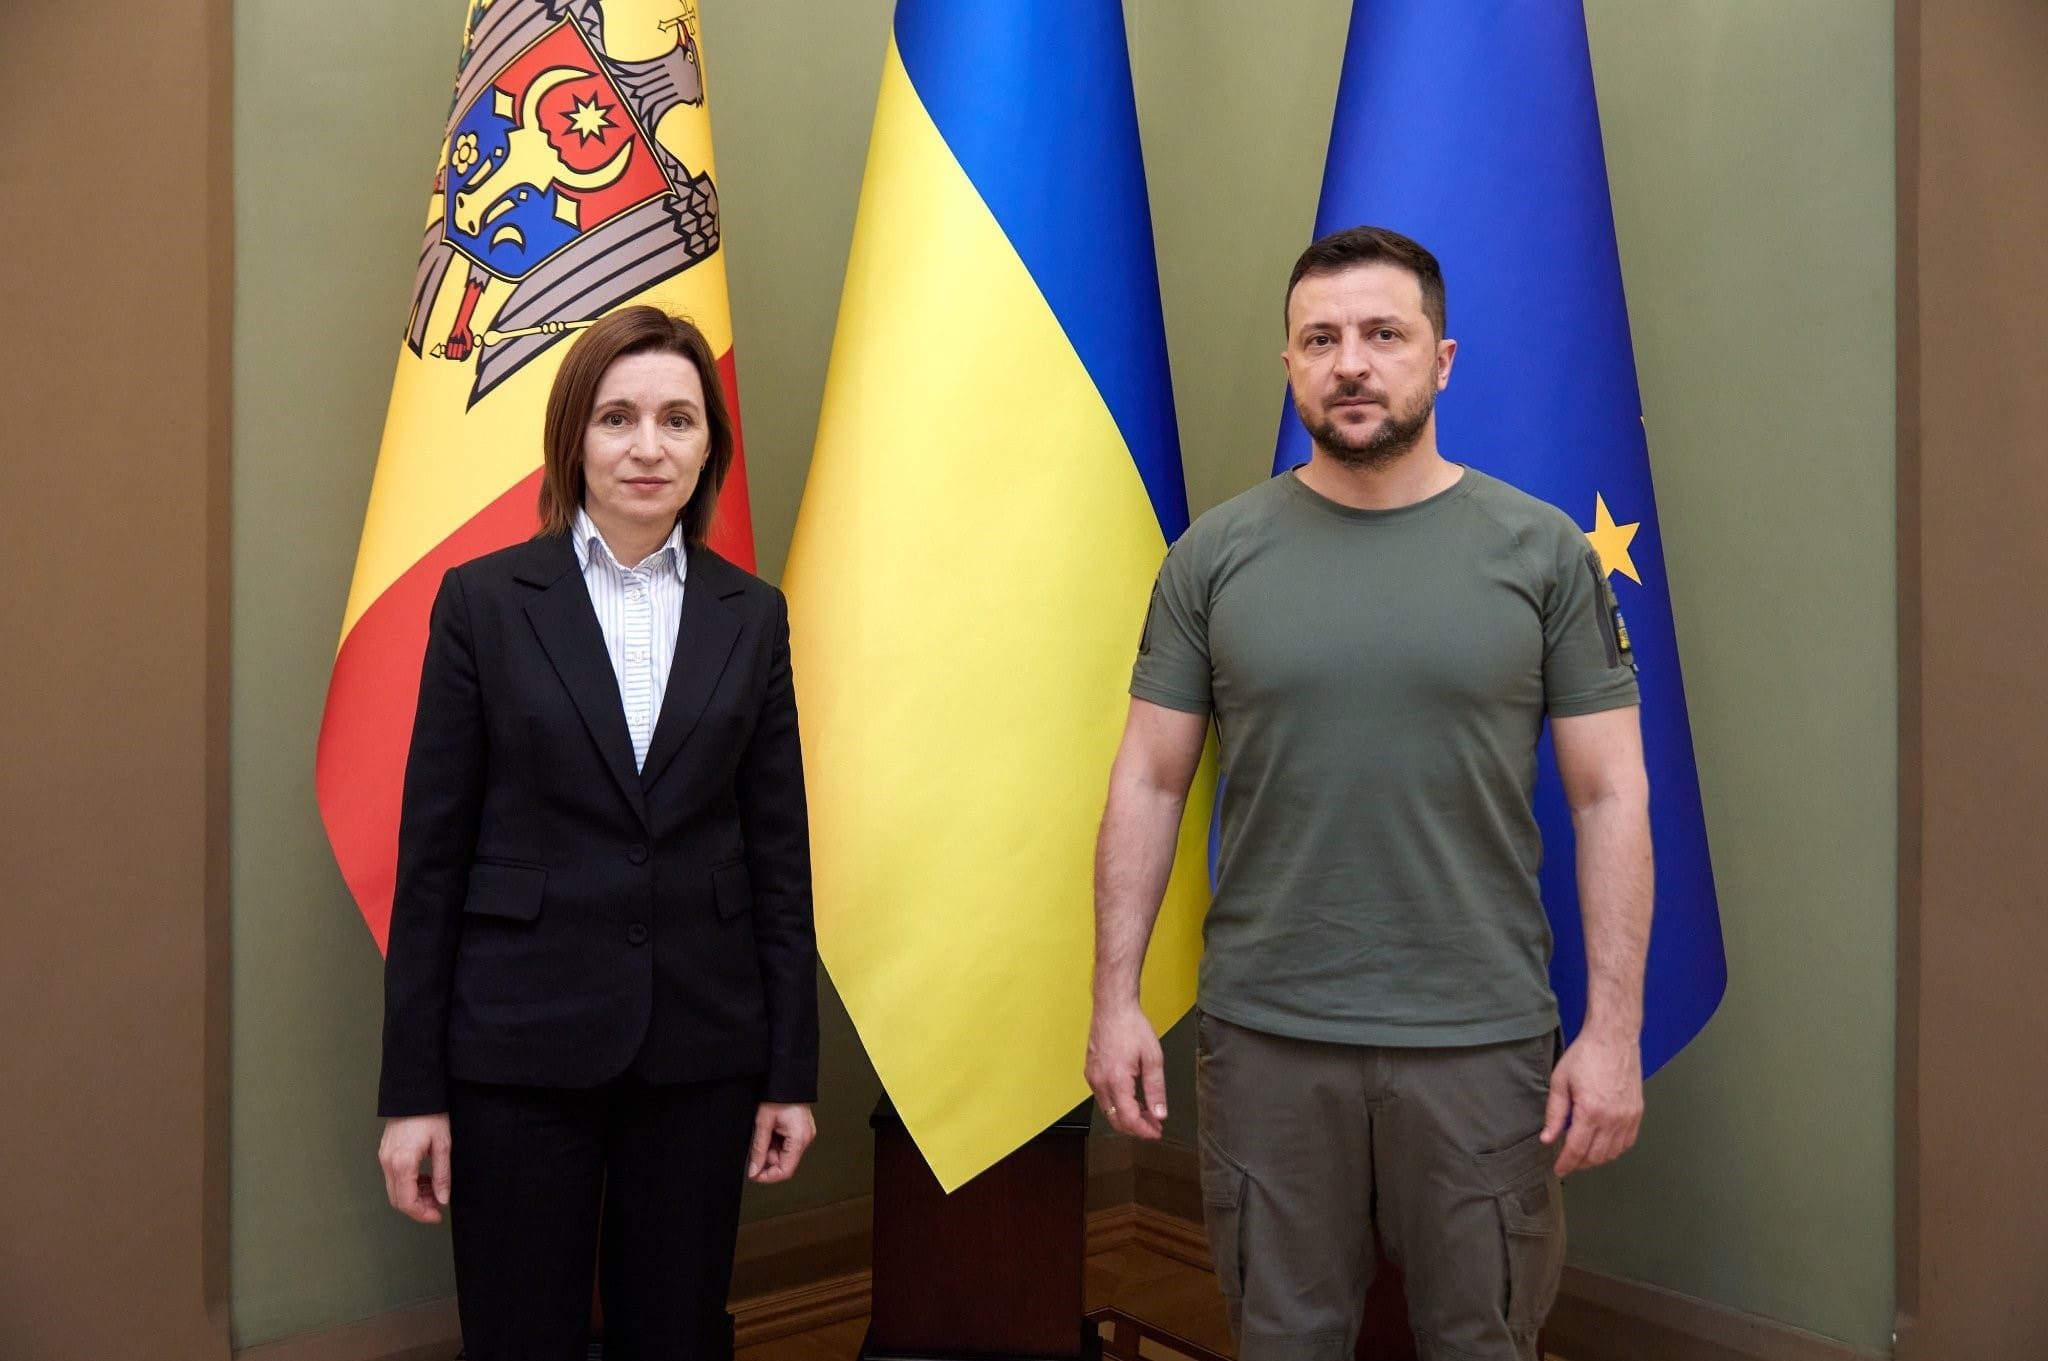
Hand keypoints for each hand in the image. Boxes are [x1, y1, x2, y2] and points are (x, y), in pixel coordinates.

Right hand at [378, 1114, 451, 1222]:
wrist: (414, 1093)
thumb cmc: (430, 1115)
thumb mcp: (443, 1145)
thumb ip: (442, 1175)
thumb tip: (442, 1198)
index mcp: (403, 1163)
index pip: (407, 1202)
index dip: (422, 1214)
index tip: (437, 1216)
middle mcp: (388, 1163)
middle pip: (398, 1200)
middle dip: (418, 1208)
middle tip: (437, 1206)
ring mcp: (384, 1158)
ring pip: (395, 1190)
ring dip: (414, 1196)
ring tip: (434, 1191)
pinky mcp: (385, 1153)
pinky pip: (393, 1178)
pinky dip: (408, 1184)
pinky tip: (424, 1179)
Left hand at [748, 1102, 814, 1182]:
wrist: (787, 1078)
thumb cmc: (777, 1096)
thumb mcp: (763, 1124)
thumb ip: (758, 1150)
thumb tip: (754, 1170)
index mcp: (799, 1138)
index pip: (785, 1170)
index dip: (768, 1176)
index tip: (754, 1175)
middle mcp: (806, 1138)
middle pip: (785, 1163)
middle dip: (768, 1159)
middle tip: (756, 1146)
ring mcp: (805, 1134)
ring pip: (785, 1154)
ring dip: (771, 1149)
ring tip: (764, 1132)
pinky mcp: (802, 1130)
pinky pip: (788, 1144)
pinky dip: (776, 1142)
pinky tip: (771, 1130)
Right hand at [1085, 1003, 1166, 1138]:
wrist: (1113, 1008)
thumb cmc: (1132, 1027)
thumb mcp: (1153, 1058)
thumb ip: (1156, 1089)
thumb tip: (1160, 1114)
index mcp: (1117, 1081)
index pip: (1129, 1119)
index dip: (1144, 1131)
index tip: (1157, 1132)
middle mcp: (1100, 1083)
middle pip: (1115, 1120)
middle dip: (1136, 1128)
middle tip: (1154, 1126)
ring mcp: (1092, 1078)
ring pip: (1107, 1111)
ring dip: (1126, 1117)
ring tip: (1146, 1114)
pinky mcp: (1090, 1073)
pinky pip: (1102, 1098)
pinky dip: (1117, 1105)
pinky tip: (1131, 1100)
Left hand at [1540, 1029, 1642, 1175]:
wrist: (1614, 1038)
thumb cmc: (1586, 1055)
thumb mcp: (1560, 1082)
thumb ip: (1554, 1114)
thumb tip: (1548, 1138)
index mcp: (1591, 1111)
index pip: (1577, 1149)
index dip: (1566, 1163)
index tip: (1559, 1169)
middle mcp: (1613, 1118)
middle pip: (1596, 1156)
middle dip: (1580, 1163)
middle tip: (1568, 1163)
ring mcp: (1628, 1116)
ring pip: (1613, 1152)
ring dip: (1597, 1158)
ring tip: (1583, 1155)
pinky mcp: (1637, 1112)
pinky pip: (1628, 1142)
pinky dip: (1615, 1149)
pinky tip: (1603, 1145)